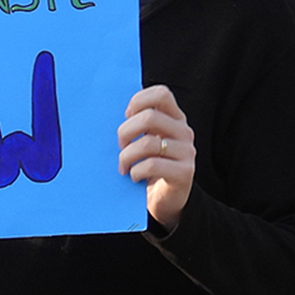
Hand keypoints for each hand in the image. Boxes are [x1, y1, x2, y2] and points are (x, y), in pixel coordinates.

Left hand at [117, 85, 194, 229]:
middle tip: (120, 147)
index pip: (161, 94)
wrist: (165, 200)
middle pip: (149, 117)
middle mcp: (184, 131)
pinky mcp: (184, 172)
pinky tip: (134, 177)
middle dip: (125, 132)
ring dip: (126, 156)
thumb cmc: (149, 166)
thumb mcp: (145, 141)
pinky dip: (135, 172)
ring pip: (148, 143)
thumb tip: (107, 109)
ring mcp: (187, 152)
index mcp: (174, 118)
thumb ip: (137, 124)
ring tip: (123, 166)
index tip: (126, 117)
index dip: (138, 101)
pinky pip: (152, 166)